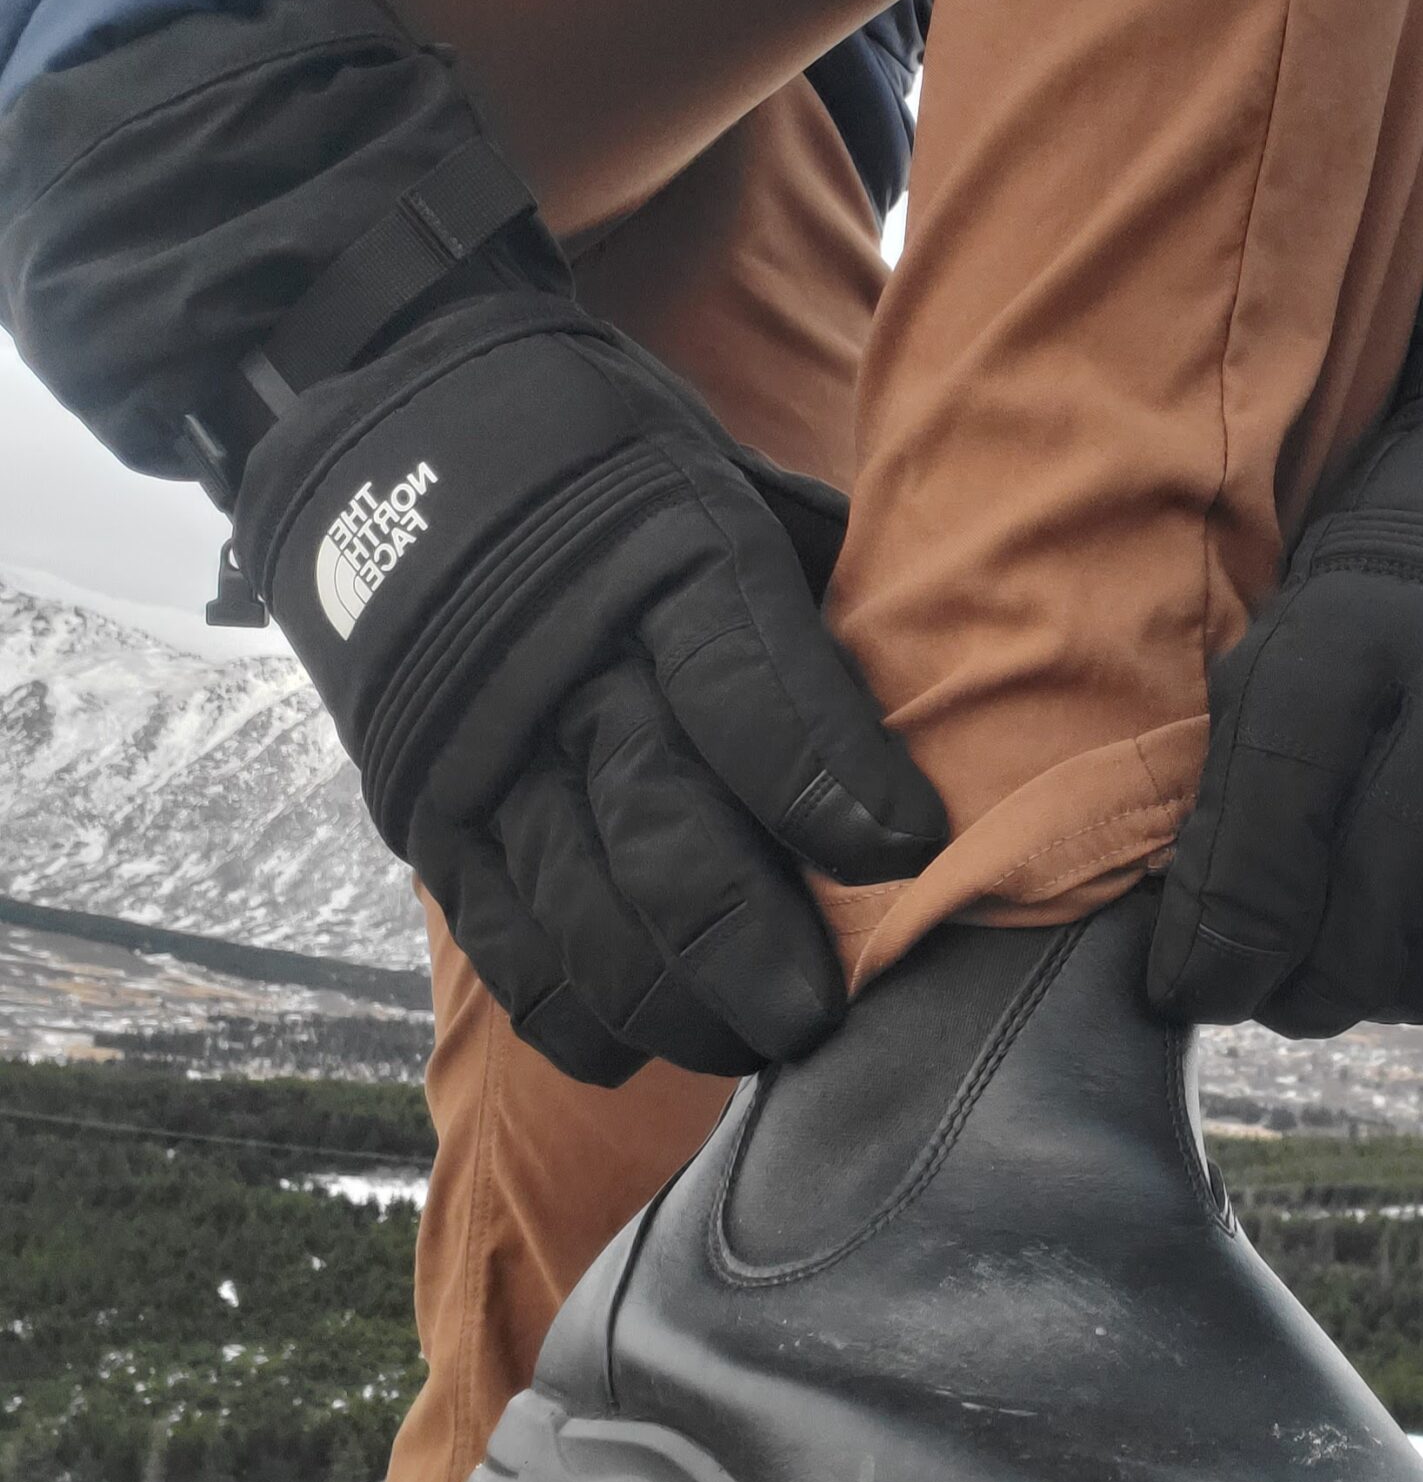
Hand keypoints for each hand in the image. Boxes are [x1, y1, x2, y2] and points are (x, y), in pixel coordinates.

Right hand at [235, 296, 945, 1083]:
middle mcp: (566, 655)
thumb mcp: (731, 479)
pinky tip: (631, 1044)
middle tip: (822, 1015)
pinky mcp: (420, 802)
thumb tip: (963, 681)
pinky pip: (493, 929)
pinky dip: (564, 1003)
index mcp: (667, 554)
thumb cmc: (621, 475)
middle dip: (747, 934)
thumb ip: (827, 582)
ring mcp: (479, 738)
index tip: (908, 853)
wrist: (401, 437)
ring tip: (751, 1044)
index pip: (750, 680)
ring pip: (576, 897)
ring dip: (667, 993)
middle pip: (661, 819)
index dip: (828, 776)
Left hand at [1150, 388, 1422, 1038]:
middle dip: (1320, 980)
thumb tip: (1205, 965)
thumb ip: (1254, 778)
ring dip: (1414, 992)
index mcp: (1371, 622)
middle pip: (1378, 900)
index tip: (1205, 990)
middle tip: (1303, 998)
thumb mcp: (1320, 627)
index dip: (1225, 934)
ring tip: (1391, 976)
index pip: (1273, 816)